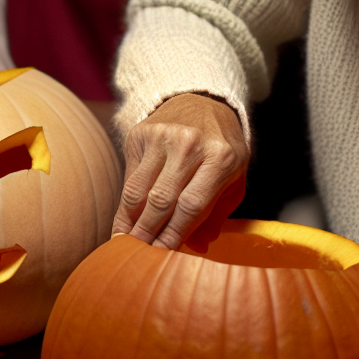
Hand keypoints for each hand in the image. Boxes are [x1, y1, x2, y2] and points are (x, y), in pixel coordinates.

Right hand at [112, 92, 247, 249]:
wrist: (201, 101)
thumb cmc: (222, 148)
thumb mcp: (234, 178)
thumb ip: (217, 214)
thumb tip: (196, 248)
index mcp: (220, 158)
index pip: (191, 205)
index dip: (173, 234)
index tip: (162, 256)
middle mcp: (189, 144)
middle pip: (161, 199)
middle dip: (147, 232)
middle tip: (137, 254)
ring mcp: (161, 136)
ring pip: (138, 188)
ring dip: (129, 220)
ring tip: (124, 241)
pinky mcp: (140, 133)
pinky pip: (130, 175)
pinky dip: (126, 200)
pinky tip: (124, 218)